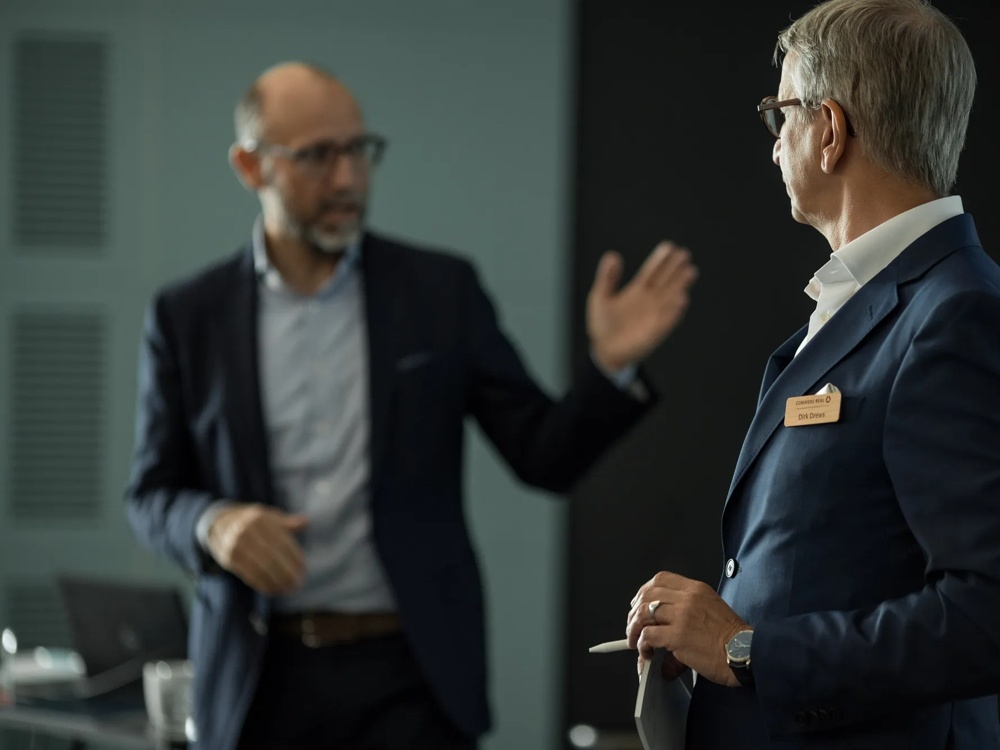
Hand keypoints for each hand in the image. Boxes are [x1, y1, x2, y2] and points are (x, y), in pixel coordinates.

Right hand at [207, 504, 308, 594]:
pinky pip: (248, 575)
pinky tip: (273, 590)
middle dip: (287, 574)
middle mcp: (247, 531)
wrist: (219, 523)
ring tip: (287, 589)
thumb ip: (286, 522)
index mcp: (261, 519)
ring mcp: (236, 545)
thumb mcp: (268, 516)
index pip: (282, 542)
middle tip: (297, 584)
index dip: (294, 558)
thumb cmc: (252, 522)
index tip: (303, 569)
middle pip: (272, 558)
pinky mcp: (229, 558)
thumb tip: (305, 522)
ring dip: (276, 582)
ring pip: (260, 568)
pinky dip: (262, 584)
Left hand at [587, 242, 696, 371]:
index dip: (660, 259)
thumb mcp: (600, 297)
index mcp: (637, 291)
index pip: (651, 271)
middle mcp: (649, 301)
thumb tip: (612, 255)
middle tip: (685, 253)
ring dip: (680, 285)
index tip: (669, 246)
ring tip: (690, 271)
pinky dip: (674, 310)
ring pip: (670, 297)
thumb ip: (607, 278)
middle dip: (675, 268)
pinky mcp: (655, 332)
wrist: (604, 351)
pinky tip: (682, 299)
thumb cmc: (602, 324)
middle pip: (665, 281)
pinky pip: (667, 320)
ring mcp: (654, 315)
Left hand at [626, 571, 749, 687]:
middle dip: (634, 611)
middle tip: (633, 625)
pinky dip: (642, 644)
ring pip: (643, 613)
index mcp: (696, 589)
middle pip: (647, 595)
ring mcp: (682, 616)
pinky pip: (648, 635)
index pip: (661, 579)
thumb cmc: (732, 638)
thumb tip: (664, 629)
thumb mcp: (711, 610)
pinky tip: (646, 652)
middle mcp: (687, 598)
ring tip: (635, 641)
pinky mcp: (678, 636)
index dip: (644, 591)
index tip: (639, 603)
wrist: (745, 653)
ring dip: (634, 629)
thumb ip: (685, 613)